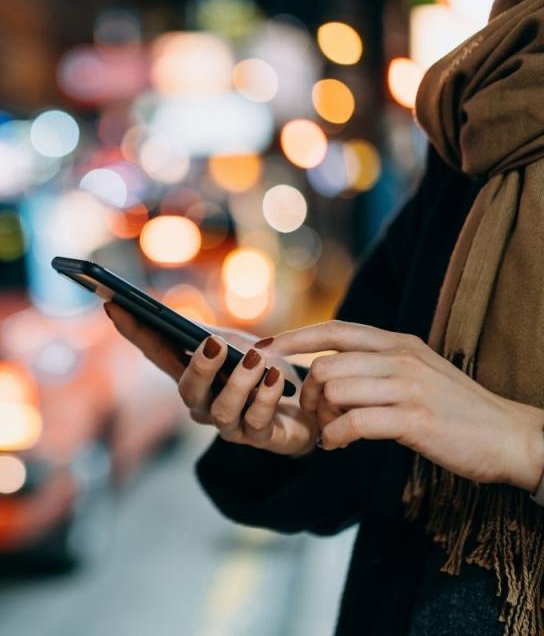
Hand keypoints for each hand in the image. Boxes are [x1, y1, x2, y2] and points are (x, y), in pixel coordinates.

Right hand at [103, 302, 317, 456]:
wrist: (311, 407)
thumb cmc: (265, 373)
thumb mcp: (238, 346)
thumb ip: (213, 338)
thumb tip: (187, 328)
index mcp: (192, 376)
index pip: (156, 352)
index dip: (133, 331)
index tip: (113, 305)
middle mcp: (203, 404)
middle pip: (187, 390)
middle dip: (198, 367)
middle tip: (212, 343)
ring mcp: (230, 425)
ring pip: (222, 410)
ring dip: (239, 382)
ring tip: (256, 360)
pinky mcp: (260, 438)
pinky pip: (257, 421)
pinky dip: (266, 397)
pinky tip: (276, 378)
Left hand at [262, 320, 543, 490]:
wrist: (510, 437)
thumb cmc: (457, 410)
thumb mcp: (417, 373)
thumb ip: (376, 365)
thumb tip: (328, 369)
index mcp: (398, 343)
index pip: (334, 330)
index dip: (294, 338)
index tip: (265, 348)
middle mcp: (400, 358)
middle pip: (326, 367)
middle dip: (307, 395)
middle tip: (315, 416)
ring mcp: (408, 387)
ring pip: (334, 391)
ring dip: (320, 417)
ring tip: (330, 432)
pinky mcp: (413, 420)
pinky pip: (352, 423)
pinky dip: (335, 436)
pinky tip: (337, 445)